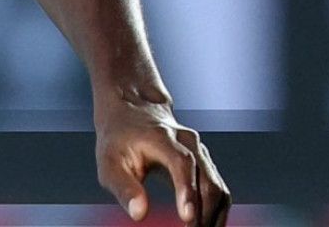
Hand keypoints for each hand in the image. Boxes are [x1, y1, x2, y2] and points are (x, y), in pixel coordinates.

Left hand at [95, 94, 230, 225]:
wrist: (134, 111)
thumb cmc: (118, 140)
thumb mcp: (109, 161)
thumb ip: (123, 187)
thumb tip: (139, 214)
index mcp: (162, 138)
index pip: (183, 164)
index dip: (188, 191)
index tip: (187, 218)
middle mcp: (189, 143)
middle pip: (208, 182)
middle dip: (203, 215)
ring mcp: (201, 153)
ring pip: (219, 190)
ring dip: (213, 218)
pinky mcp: (206, 165)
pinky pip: (219, 192)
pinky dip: (215, 213)